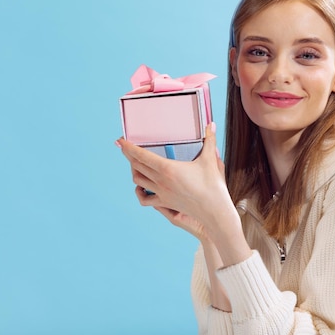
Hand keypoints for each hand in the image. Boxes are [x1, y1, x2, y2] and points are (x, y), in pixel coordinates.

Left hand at [117, 123, 232, 235]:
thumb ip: (210, 140)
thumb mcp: (211, 160)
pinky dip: (139, 192)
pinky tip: (140, 186)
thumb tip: (212, 124)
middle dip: (128, 155)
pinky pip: (145, 199)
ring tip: (133, 162)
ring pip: (138, 180)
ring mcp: (161, 193)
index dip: (128, 147)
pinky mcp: (165, 203)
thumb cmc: (213, 185)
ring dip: (133, 170)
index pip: (142, 155)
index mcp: (168, 168)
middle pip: (136, 166)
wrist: (214, 210)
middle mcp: (160, 181)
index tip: (120, 140)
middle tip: (124, 146)